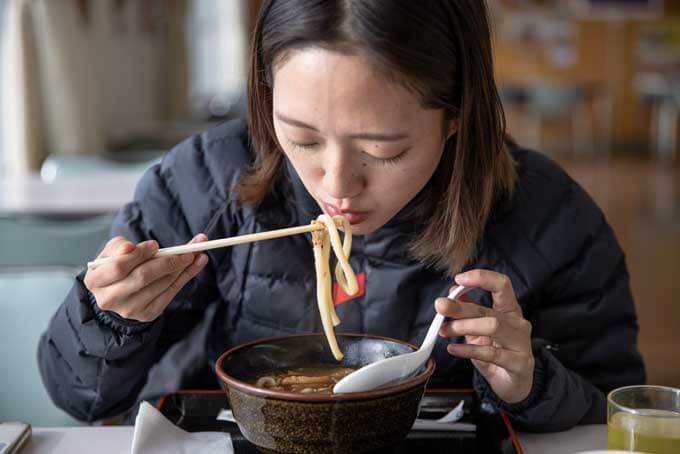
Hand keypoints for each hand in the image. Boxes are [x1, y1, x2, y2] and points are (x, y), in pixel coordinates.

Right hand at [84, 234, 208, 321]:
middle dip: (167, 262)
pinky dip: (187, 276)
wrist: (116, 294)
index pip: (119, 267)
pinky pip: (171, 292)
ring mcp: (130, 310)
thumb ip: (118, 246)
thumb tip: (130, 247)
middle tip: (187, 250)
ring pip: (161, 285)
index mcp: (96, 281)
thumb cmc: (114, 267)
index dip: (139, 255)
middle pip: (143, 278)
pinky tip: (198, 262)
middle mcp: (110, 299)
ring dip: (182, 267)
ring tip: (197, 252)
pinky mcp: (148, 314)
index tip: (156, 245)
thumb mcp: (110, 253)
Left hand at [435, 269, 533, 402]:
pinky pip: (491, 353)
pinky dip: (468, 350)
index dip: (481, 278)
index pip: (502, 285)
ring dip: (464, 326)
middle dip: (461, 307)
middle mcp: (518, 323)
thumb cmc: (497, 352)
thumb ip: (469, 310)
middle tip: (440, 306)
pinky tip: (453, 349)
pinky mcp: (519, 363)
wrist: (514, 383)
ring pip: (492, 326)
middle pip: (489, 308)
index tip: (459, 279)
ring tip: (445, 330)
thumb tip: (453, 291)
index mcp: (510, 310)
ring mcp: (521, 343)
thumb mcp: (480, 329)